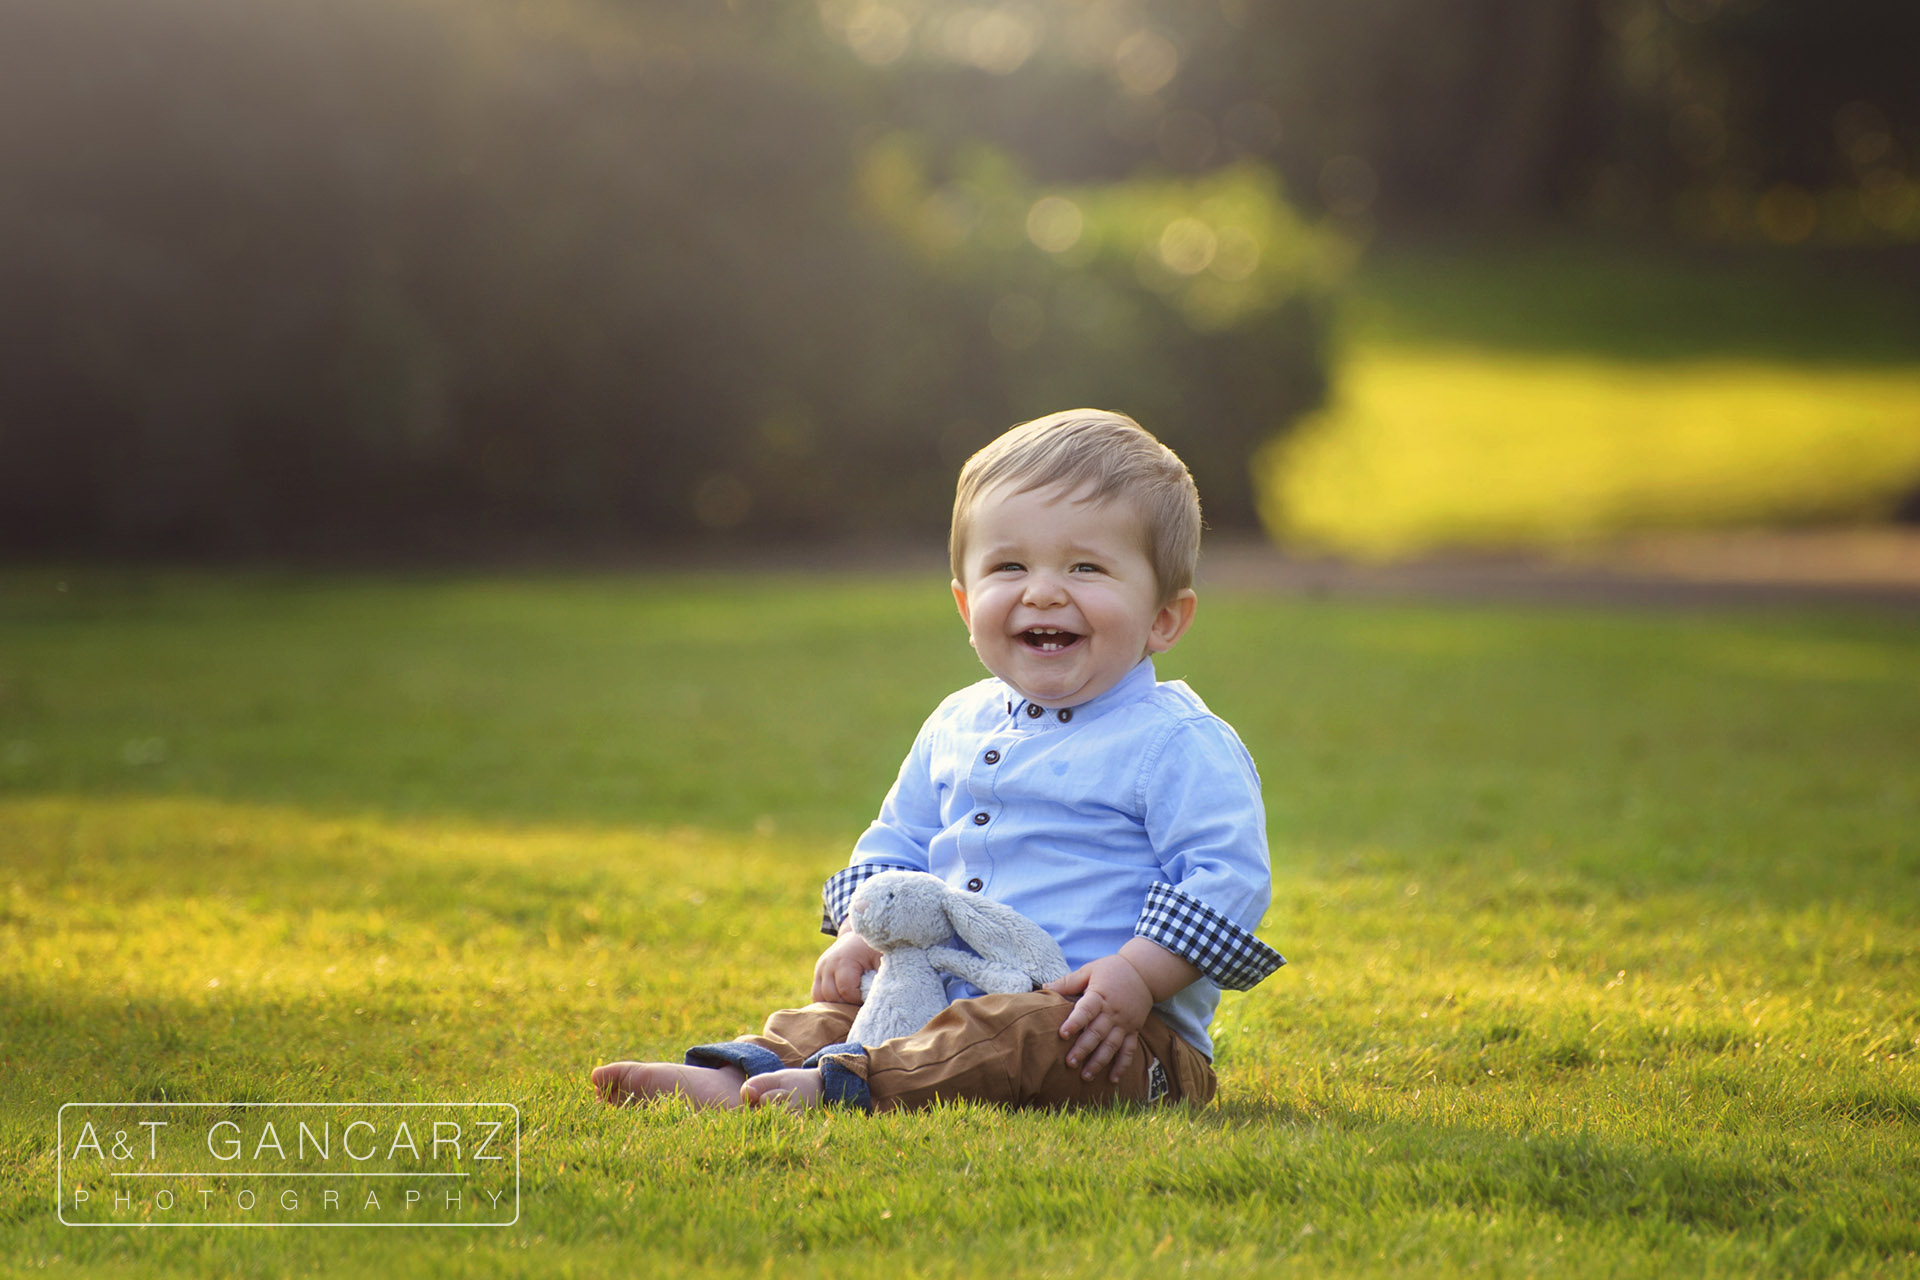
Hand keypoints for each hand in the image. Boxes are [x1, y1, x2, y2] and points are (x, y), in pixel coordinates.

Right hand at [811, 930, 880, 1003]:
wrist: (860, 936)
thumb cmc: (874, 949)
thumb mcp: (882, 961)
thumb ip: (880, 980)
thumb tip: (881, 998)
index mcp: (844, 960)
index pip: (846, 991)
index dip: (858, 1000)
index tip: (868, 997)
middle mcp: (828, 964)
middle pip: (831, 997)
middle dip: (847, 1004)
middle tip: (860, 1002)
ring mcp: (820, 968)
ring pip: (820, 998)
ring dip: (835, 1005)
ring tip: (851, 1002)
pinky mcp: (818, 972)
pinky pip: (817, 994)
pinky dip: (828, 1001)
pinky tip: (842, 1002)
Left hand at [1042, 953, 1153, 1082]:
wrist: (1145, 972)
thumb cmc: (1112, 970)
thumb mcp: (1090, 970)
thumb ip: (1068, 982)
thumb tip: (1045, 987)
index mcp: (1100, 996)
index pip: (1086, 1011)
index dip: (1074, 1022)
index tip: (1062, 1034)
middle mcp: (1113, 1012)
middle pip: (1097, 1033)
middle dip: (1083, 1049)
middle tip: (1069, 1063)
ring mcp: (1125, 1023)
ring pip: (1112, 1046)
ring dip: (1099, 1062)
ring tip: (1085, 1076)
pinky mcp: (1134, 1030)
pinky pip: (1129, 1051)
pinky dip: (1122, 1066)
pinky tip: (1113, 1080)